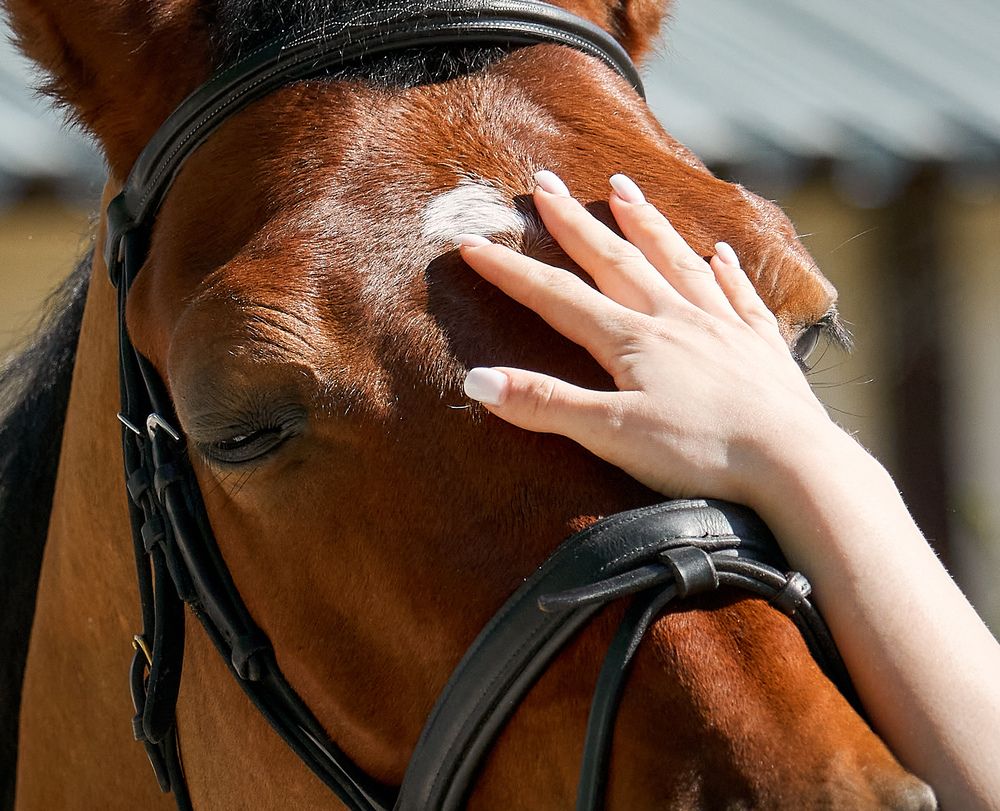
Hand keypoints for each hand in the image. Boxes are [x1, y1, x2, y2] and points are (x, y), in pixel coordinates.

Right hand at [457, 171, 832, 506]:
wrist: (794, 464)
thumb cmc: (701, 453)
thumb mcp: (613, 435)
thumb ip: (546, 405)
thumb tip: (478, 380)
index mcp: (632, 340)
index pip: (558, 297)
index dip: (512, 271)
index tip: (474, 242)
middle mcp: (674, 319)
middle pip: (615, 260)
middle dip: (575, 222)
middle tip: (547, 181)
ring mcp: (722, 327)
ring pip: (676, 262)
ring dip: (647, 224)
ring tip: (624, 189)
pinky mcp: (760, 347)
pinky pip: (739, 295)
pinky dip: (726, 270)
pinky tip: (722, 252)